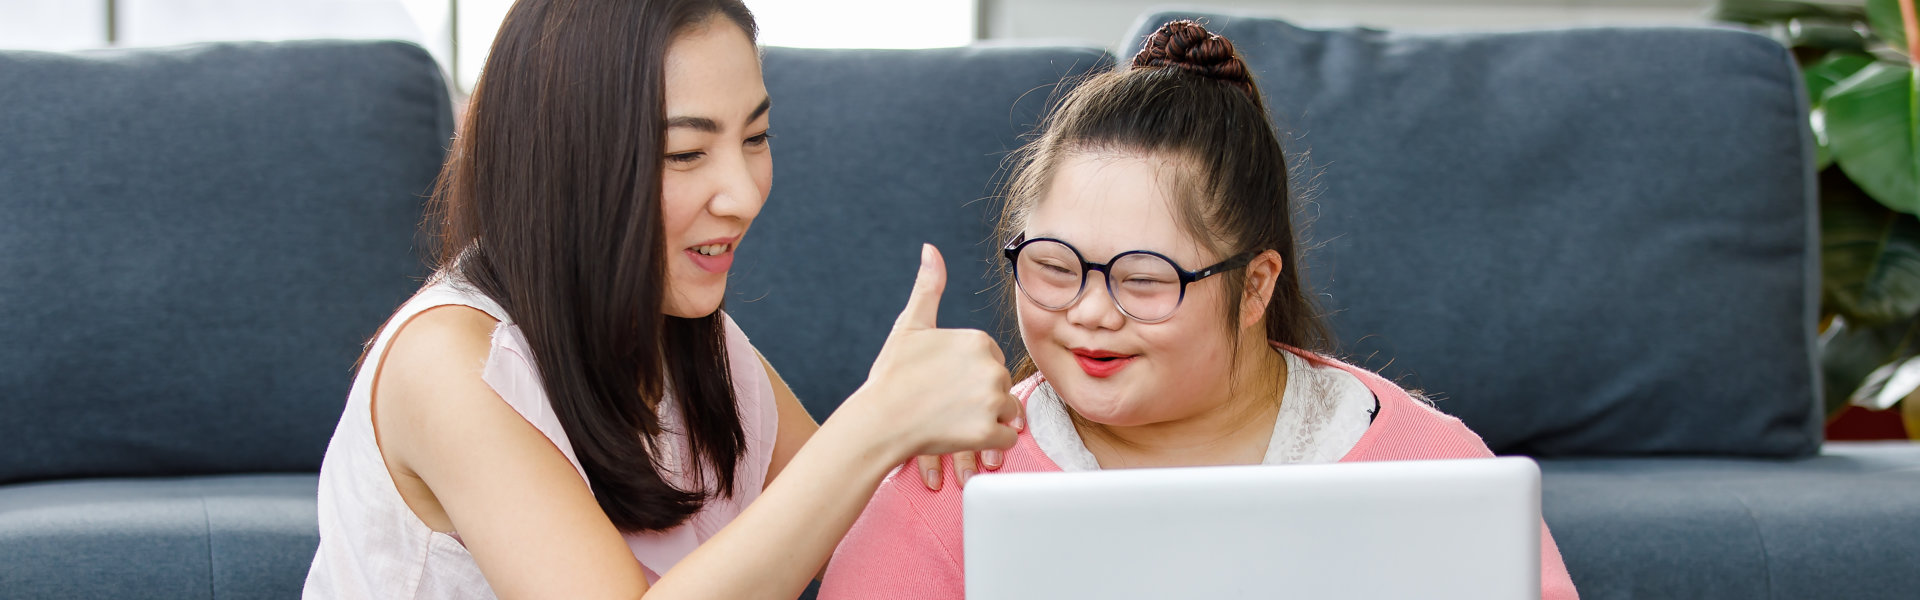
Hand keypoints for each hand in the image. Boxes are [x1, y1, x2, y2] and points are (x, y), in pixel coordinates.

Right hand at [838, 244, 1020, 485]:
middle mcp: (990, 366)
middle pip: (1000, 384)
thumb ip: (928, 287)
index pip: (990, 360)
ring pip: (1007, 411)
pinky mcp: (988, 432)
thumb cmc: (892, 375)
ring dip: (986, 419)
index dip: (968, 374)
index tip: (943, 382)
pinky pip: (1007, 438)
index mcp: (977, 339)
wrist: (878, 421)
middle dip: (980, 396)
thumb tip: (930, 249)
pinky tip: (963, 435)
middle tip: (945, 403)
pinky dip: (991, 442)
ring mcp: (990, 400)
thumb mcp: (910, 326)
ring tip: (953, 419)